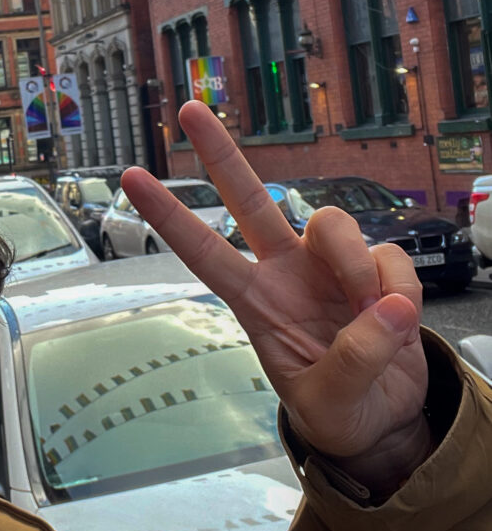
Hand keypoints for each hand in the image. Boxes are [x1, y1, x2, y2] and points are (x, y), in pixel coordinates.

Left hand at [121, 102, 430, 489]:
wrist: (385, 419)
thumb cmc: (338, 410)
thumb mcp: (330, 404)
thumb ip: (353, 361)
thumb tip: (385, 309)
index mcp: (255, 302)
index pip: (203, 251)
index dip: (168, 216)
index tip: (131, 179)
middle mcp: (286, 271)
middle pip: (249, 199)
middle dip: (221, 154)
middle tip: (190, 111)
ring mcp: (329, 266)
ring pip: (334, 223)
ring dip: (358, 270)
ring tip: (369, 315)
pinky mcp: (376, 269)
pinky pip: (389, 255)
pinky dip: (400, 288)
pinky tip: (396, 317)